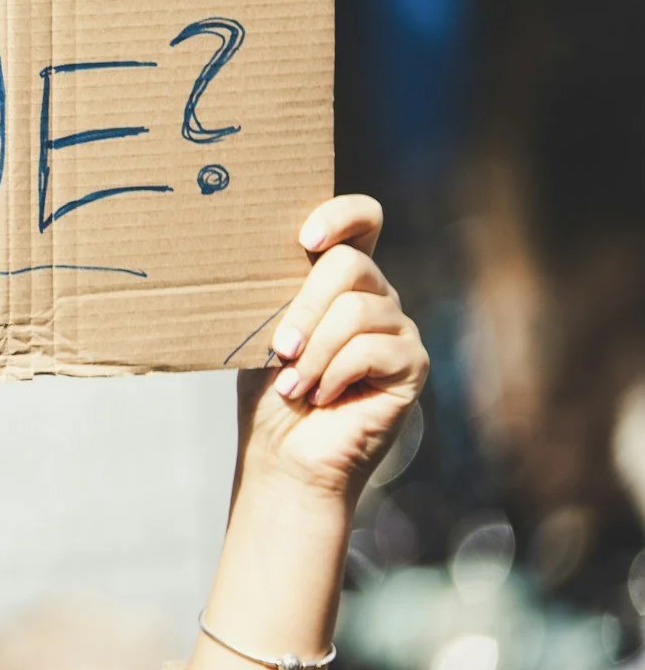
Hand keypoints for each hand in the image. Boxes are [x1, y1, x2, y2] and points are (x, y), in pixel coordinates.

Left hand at [239, 194, 428, 502]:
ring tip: (293, 384)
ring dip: (315, 351)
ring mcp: (399, 328)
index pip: (362, 219)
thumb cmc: (269, 389)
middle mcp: (376, 295)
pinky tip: (320, 396)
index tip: (306, 239)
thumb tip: (256, 255)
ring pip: (357, 310)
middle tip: (281, 347)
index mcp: (339, 277)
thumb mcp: (264, 329)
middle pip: (351, 264)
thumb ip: (278, 290)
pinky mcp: (412, 364)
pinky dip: (334, 374)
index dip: (340, 215)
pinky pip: (373, 349)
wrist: (285, 453)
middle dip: (305, 306)